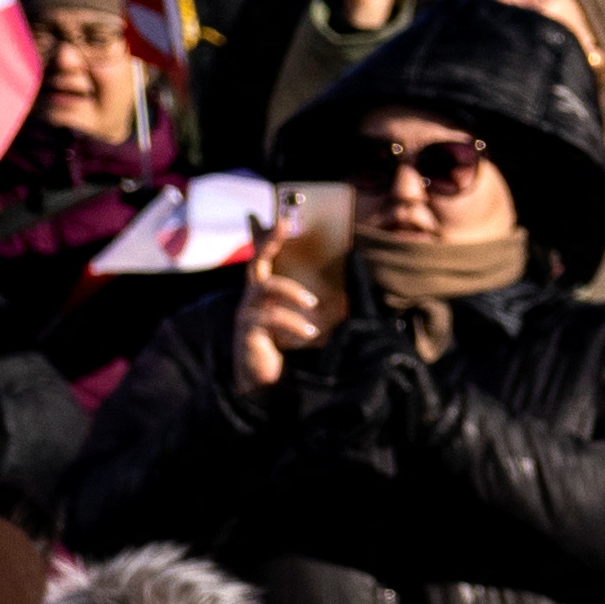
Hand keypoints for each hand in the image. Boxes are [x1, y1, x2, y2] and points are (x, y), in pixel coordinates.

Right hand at [227, 236, 341, 393]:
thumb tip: (356, 281)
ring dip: (291, 291)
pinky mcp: (248, 331)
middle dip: (268, 241)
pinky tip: (310, 334)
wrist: (272, 387)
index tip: (279, 216)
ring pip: (265, 288)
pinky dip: (293, 324)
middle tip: (283, 223)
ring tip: (314, 305)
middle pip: (257, 263)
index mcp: (268, 295)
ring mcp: (248, 314)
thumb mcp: (313, 322)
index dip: (267, 237)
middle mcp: (254, 300)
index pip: (266, 261)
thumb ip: (329, 303)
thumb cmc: (291, 353)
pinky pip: (270, 318)